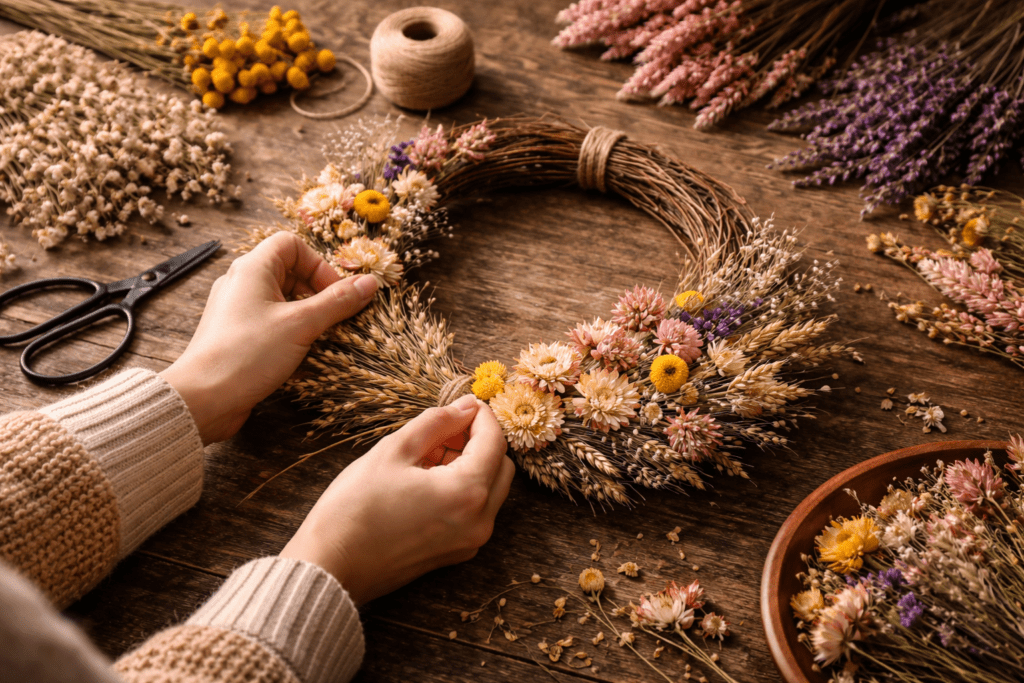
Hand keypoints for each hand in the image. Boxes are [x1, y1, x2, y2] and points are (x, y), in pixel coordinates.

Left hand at [161, 231, 377, 444]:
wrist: (203, 398)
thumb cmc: (246, 354)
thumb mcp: (301, 324)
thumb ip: (337, 302)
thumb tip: (369, 283)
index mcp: (253, 268)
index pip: (292, 244)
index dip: (319, 265)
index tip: (335, 294)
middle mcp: (242, 283)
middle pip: (289, 271)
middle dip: (317, 292)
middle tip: (335, 317)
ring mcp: (237, 310)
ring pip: (282, 300)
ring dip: (307, 315)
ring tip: (320, 338)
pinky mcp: (237, 335)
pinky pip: (271, 322)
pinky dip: (291, 333)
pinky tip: (300, 356)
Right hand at [280, 394, 515, 604]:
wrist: (330, 567)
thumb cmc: (355, 508)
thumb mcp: (395, 451)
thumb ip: (437, 423)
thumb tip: (467, 406)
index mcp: (467, 493)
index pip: (495, 442)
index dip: (482, 416)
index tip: (464, 402)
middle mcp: (479, 521)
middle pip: (501, 467)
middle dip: (480, 441)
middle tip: (445, 428)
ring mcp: (469, 542)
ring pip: (490, 489)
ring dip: (471, 464)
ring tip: (429, 453)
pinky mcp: (456, 553)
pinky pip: (474, 511)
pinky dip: (463, 488)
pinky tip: (427, 478)